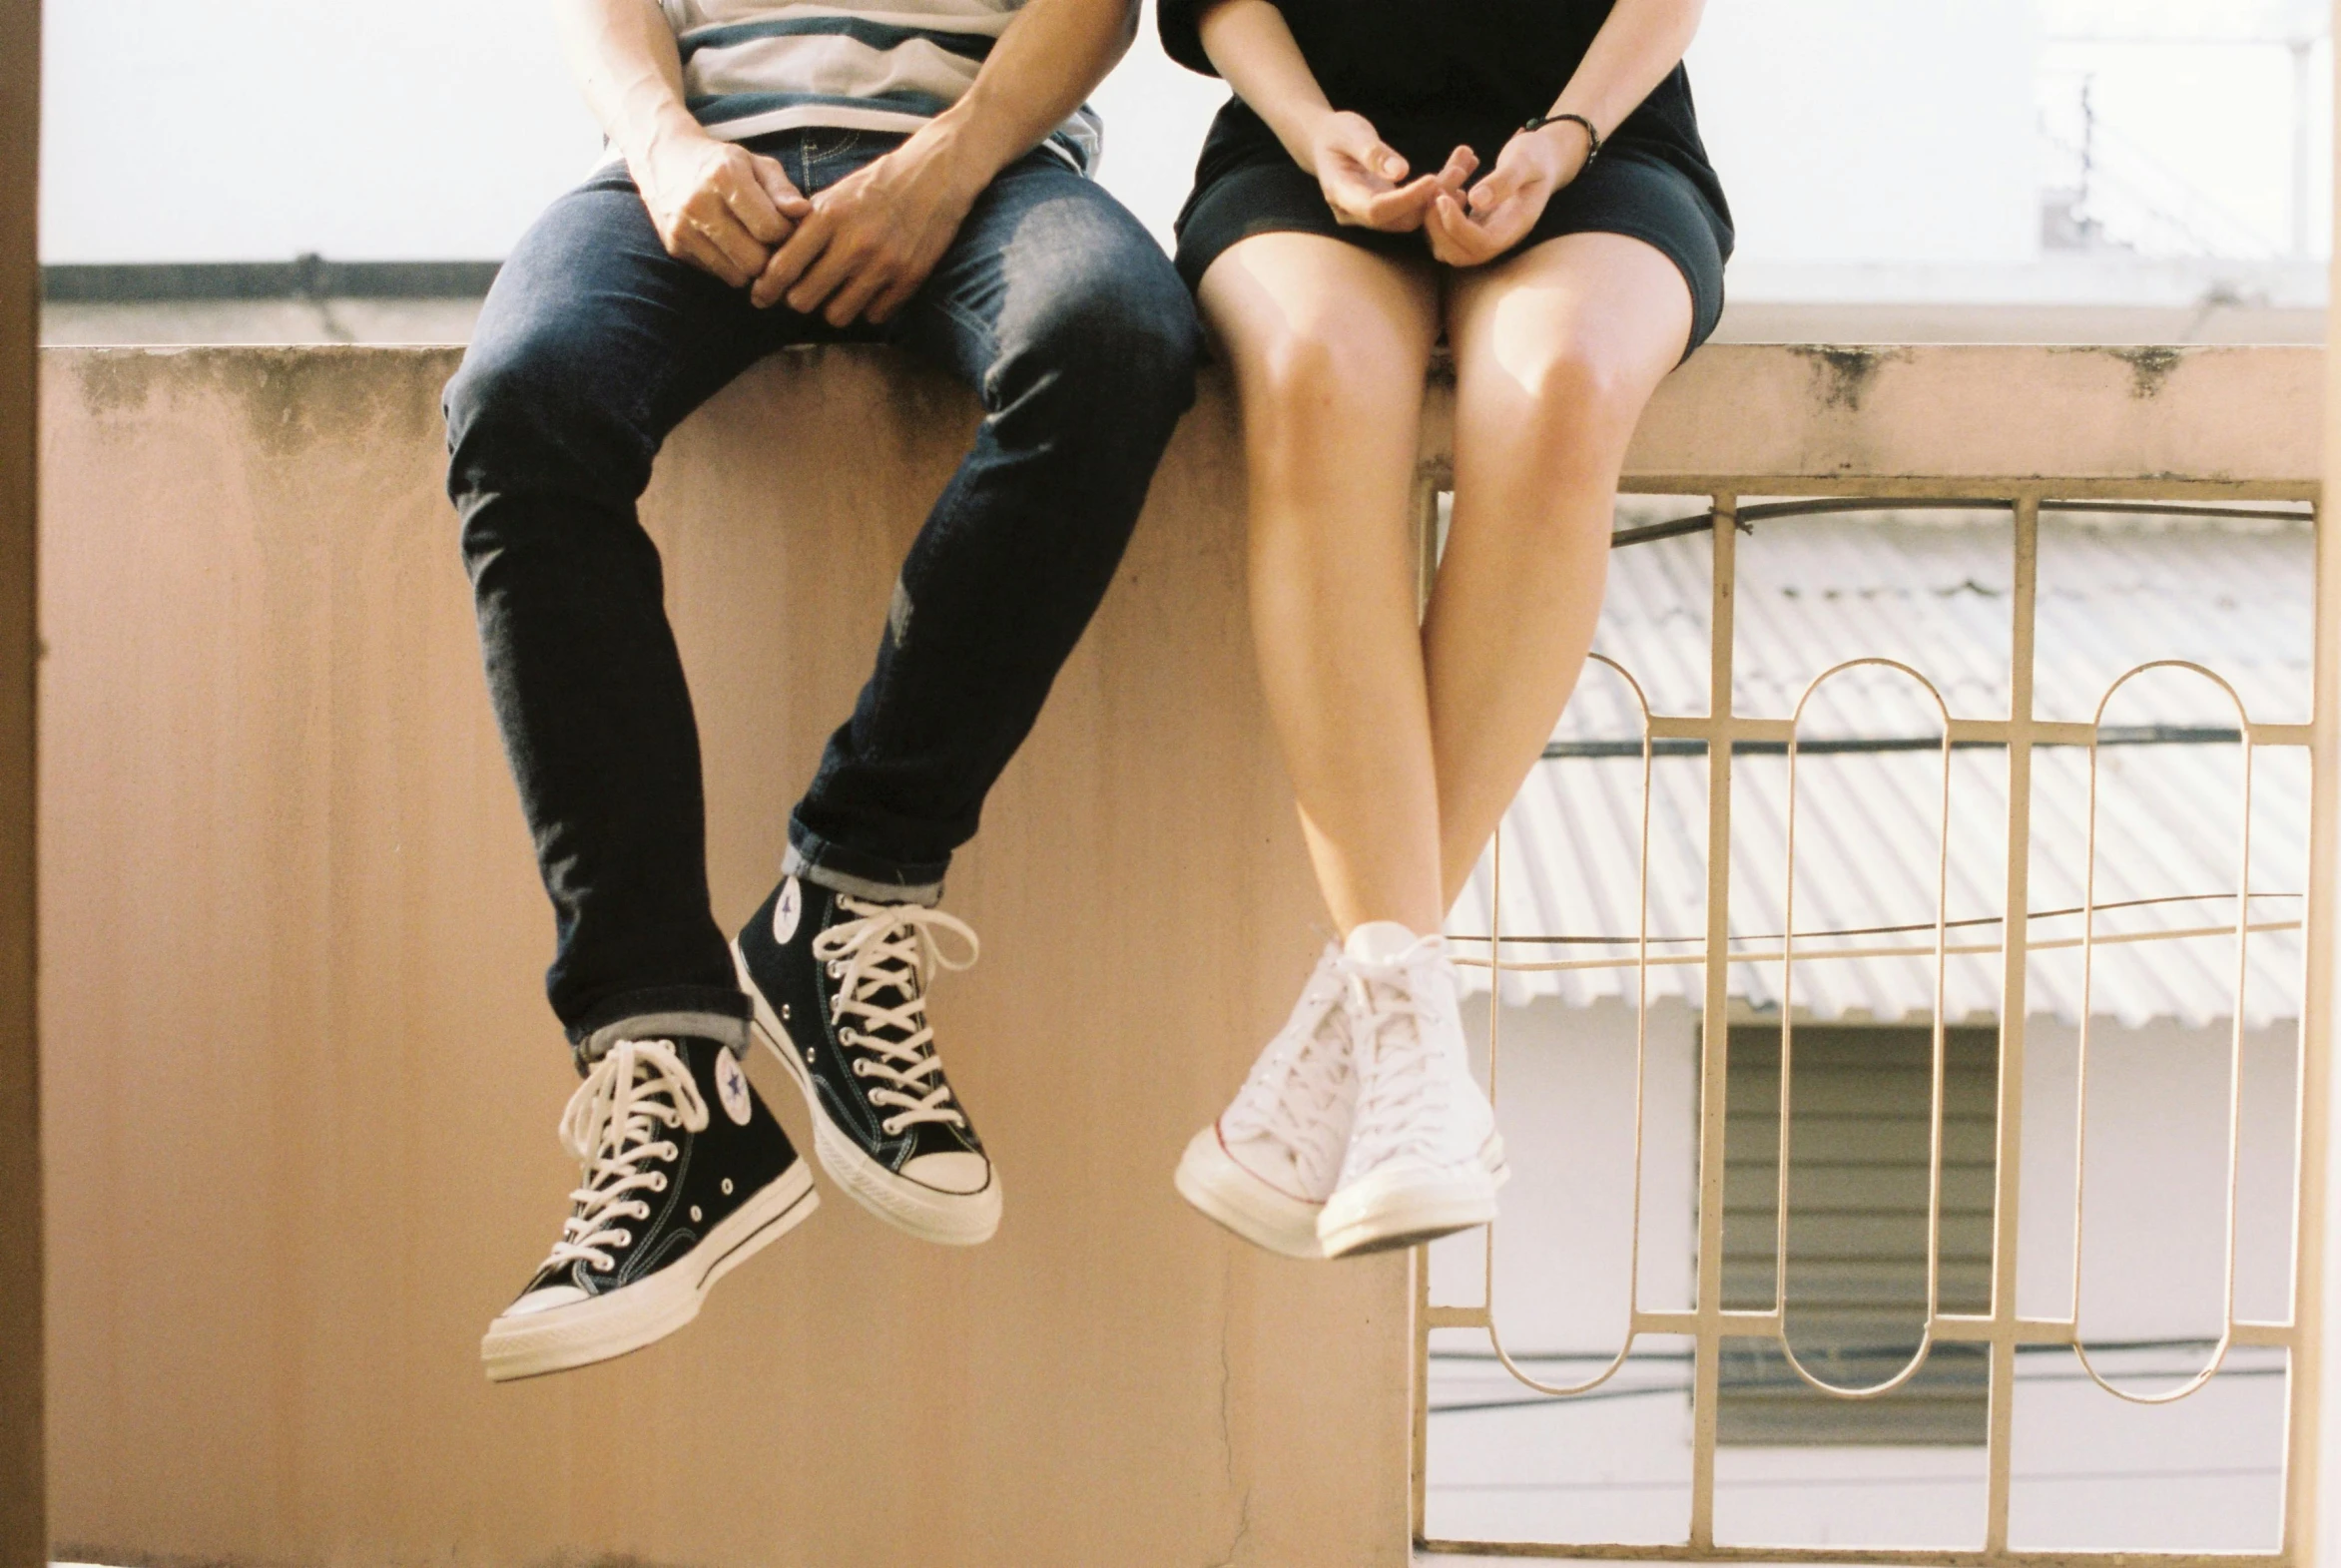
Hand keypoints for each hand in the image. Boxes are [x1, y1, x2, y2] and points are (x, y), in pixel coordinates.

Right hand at [633, 128, 811, 287]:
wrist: (664, 159)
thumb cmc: (723, 163)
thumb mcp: (757, 164)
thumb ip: (782, 190)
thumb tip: (805, 212)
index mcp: (725, 175)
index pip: (769, 229)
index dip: (787, 234)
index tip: (786, 227)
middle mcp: (699, 202)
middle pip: (754, 261)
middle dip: (771, 258)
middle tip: (774, 245)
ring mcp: (683, 227)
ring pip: (737, 276)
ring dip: (753, 268)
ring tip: (755, 246)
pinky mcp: (674, 246)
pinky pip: (718, 275)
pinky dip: (732, 268)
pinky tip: (732, 248)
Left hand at [752, 134, 984, 323]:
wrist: (935, 175)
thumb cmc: (879, 184)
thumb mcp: (836, 194)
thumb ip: (806, 225)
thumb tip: (775, 259)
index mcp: (829, 217)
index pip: (783, 267)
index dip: (766, 287)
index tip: (761, 295)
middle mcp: (854, 243)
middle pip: (804, 299)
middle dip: (798, 299)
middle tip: (803, 292)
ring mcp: (884, 264)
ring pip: (837, 315)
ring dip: (832, 307)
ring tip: (838, 293)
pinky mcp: (909, 279)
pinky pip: (874, 315)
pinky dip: (868, 308)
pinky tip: (869, 290)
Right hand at [1307, 111, 1476, 232]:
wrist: (1324, 142)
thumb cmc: (1336, 133)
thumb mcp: (1351, 133)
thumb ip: (1373, 152)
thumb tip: (1401, 172)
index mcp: (1341, 194)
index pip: (1377, 210)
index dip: (1406, 199)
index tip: (1433, 179)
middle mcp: (1355, 213)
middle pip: (1398, 219)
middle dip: (1431, 197)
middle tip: (1460, 171)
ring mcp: (1370, 216)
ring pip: (1411, 217)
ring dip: (1440, 196)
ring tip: (1465, 167)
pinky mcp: (1386, 210)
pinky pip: (1413, 209)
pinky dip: (1436, 193)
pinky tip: (1458, 172)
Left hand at [1424, 122, 1585, 266]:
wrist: (1542, 158)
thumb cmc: (1536, 155)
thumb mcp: (1524, 160)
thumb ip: (1503, 180)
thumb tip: (1475, 200)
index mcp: (1515, 226)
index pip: (1482, 244)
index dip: (1457, 226)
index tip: (1441, 197)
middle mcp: (1499, 237)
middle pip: (1459, 255)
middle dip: (1438, 228)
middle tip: (1433, 192)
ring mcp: (1484, 234)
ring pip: (1446, 247)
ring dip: (1433, 219)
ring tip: (1440, 183)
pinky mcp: (1473, 226)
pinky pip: (1445, 232)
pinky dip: (1437, 211)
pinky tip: (1448, 183)